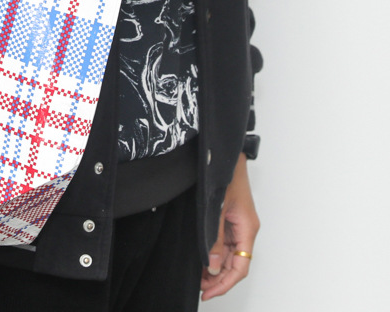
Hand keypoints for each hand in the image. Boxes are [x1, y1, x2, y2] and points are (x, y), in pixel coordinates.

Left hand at [200, 154, 259, 300]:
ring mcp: (239, 224)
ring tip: (200, 277)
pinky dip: (216, 254)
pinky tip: (205, 259)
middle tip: (201, 288)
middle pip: (237, 264)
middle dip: (220, 279)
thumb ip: (215, 238)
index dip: (225, 283)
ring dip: (217, 268)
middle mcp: (246, 229)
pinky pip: (226, 243)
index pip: (240, 268)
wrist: (225, 156)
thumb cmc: (225, 176)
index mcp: (247, 228)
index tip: (209, 292)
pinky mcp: (231, 219)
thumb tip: (213, 266)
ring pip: (231, 256)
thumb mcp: (216, 208)